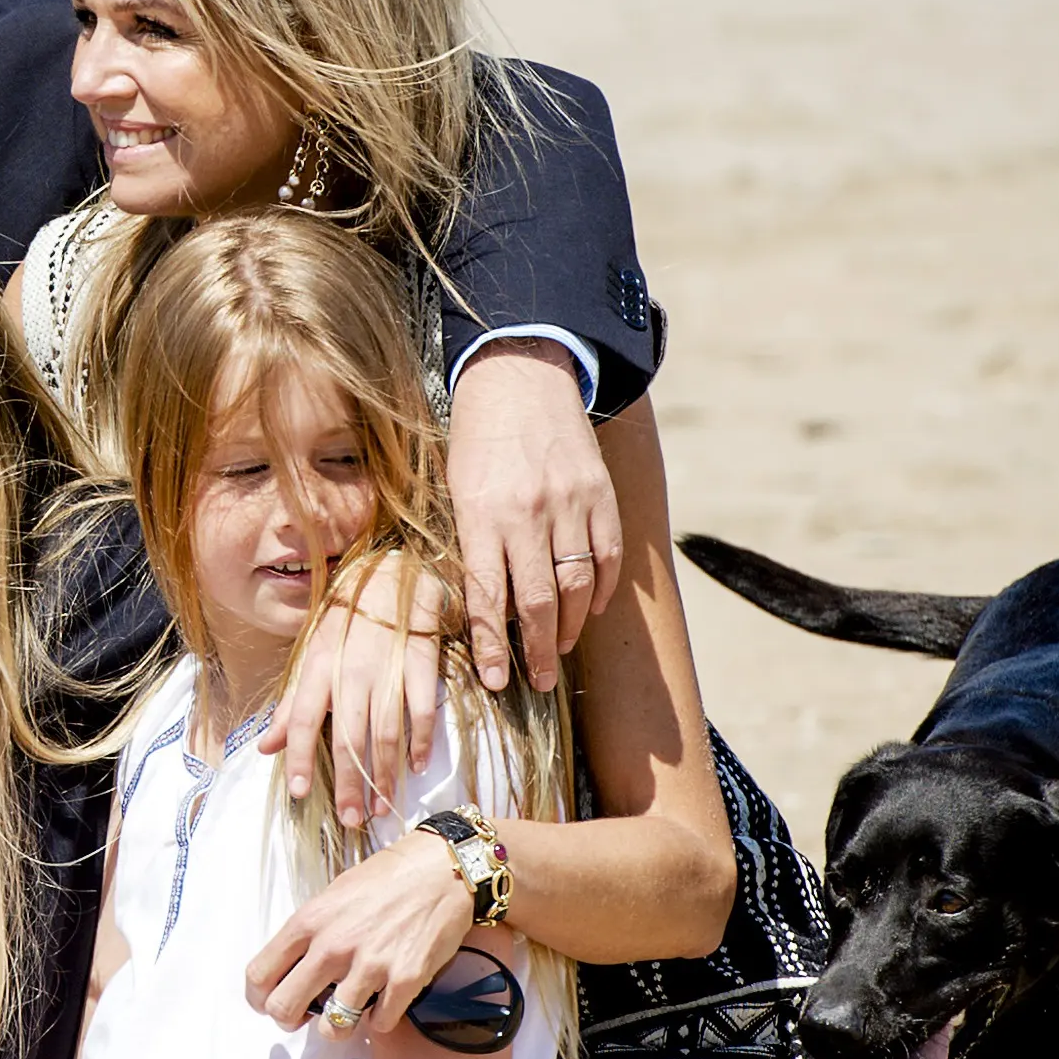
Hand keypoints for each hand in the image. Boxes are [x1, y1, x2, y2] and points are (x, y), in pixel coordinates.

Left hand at [243, 838, 475, 1034]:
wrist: (441, 869)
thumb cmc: (386, 878)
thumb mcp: (332, 895)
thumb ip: (309, 933)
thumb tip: (291, 968)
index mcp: (308, 922)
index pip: (258, 975)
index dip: (258, 997)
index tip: (268, 1001)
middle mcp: (333, 946)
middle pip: (283, 1010)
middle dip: (290, 1020)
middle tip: (305, 1014)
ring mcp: (370, 965)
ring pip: (332, 1028)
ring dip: (337, 1026)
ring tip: (348, 1009)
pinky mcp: (406, 980)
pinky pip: (379, 1024)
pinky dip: (380, 1018)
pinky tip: (384, 1000)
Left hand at [260, 551, 450, 830]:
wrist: (394, 573)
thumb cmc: (346, 620)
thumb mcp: (311, 657)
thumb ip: (292, 706)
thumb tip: (266, 747)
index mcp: (319, 667)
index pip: (304, 719)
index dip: (301, 757)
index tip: (300, 792)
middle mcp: (351, 670)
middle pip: (349, 736)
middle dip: (350, 783)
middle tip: (350, 819)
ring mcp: (389, 668)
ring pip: (386, 731)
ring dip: (384, 774)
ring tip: (380, 807)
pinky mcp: (422, 663)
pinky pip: (422, 710)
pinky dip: (420, 742)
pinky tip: (415, 767)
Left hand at [448, 340, 619, 693]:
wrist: (520, 376)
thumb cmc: (475, 440)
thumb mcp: (453, 489)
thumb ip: (468, 545)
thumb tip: (478, 610)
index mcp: (480, 514)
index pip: (489, 597)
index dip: (493, 646)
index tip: (497, 682)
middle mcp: (527, 512)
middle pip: (539, 602)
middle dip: (540, 651)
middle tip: (540, 682)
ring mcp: (569, 503)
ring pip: (577, 585)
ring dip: (572, 626)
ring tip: (561, 648)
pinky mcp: (600, 493)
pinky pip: (606, 556)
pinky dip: (600, 589)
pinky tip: (590, 607)